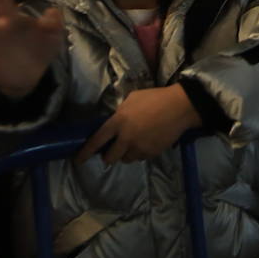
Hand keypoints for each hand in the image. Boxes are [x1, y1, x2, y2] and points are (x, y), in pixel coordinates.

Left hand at [76, 85, 202, 164]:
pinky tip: (147, 141)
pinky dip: (140, 152)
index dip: (85, 152)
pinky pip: (140, 158)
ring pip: (126, 159)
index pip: (96, 141)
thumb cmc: (155, 98)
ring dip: (127, 153)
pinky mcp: (151, 153)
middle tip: (114, 148)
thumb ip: (120, 113)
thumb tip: (115, 122)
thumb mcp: (132, 99)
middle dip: (109, 155)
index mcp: (118, 122)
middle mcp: (126, 138)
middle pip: (110, 158)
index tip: (78, 160)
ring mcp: (139, 148)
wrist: (180, 107)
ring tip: (135, 142)